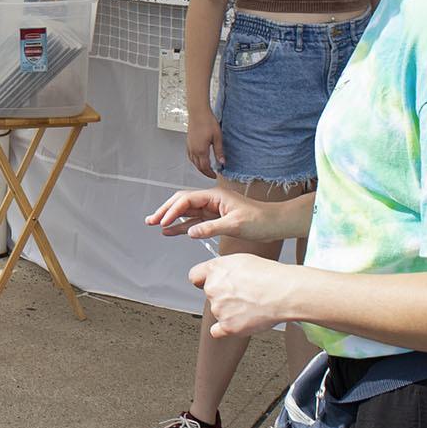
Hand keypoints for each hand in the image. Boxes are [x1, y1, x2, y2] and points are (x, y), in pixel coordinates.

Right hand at [146, 185, 282, 241]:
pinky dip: (182, 226)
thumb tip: (191, 232)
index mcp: (215, 195)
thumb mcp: (235, 224)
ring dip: (171, 218)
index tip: (163, 221)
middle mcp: (211, 199)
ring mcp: (212, 209)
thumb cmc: (260, 220)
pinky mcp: (215, 218)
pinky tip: (171, 231)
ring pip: (186, 212)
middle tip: (151, 220)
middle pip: (182, 202)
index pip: (187, 199)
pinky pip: (194, 221)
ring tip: (155, 224)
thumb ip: (211, 228)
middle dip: (165, 210)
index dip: (172, 210)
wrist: (275, 223)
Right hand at [185, 110, 223, 178]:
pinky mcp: (188, 142)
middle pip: (198, 166)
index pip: (205, 167)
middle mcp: (194, 150)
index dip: (210, 173)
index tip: (215, 175)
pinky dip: (194, 160)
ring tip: (206, 168)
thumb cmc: (207, 122)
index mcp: (201, 150)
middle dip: (205, 172)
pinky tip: (198, 159)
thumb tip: (222, 162)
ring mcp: (190, 146)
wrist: (198, 112)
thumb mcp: (217, 138)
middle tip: (211, 174)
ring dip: (199, 167)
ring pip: (193, 162)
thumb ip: (219, 151)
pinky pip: (190, 155)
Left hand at [189, 253, 292, 336]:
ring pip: (218, 312)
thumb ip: (223, 268)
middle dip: (223, 295)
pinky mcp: (227, 326)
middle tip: (244, 294)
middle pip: (209, 294)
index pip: (195, 276)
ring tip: (251, 305)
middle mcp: (212, 288)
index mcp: (215, 269)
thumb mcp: (242, 259)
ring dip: (229, 311)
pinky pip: (217, 331)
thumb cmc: (269, 275)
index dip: (203, 280)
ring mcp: (218, 309)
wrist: (284, 292)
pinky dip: (226, 329)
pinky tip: (239, 322)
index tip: (209, 283)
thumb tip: (218, 274)